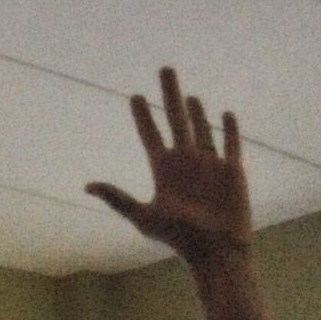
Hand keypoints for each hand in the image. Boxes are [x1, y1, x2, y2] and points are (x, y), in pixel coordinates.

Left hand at [86, 66, 256, 272]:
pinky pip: (230, 144)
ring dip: (196, 111)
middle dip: (169, 94)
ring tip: (189, 95)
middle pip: (175, 119)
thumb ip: (118, 198)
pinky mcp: (233, 170)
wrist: (216, 250)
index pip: (150, 135)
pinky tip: (224, 114)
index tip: (133, 96)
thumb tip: (88, 186)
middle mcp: (185, 163)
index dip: (142, 116)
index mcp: (163, 170)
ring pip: (201, 129)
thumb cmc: (179, 238)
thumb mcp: (144, 216)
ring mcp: (209, 165)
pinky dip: (228, 128)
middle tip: (164, 69)